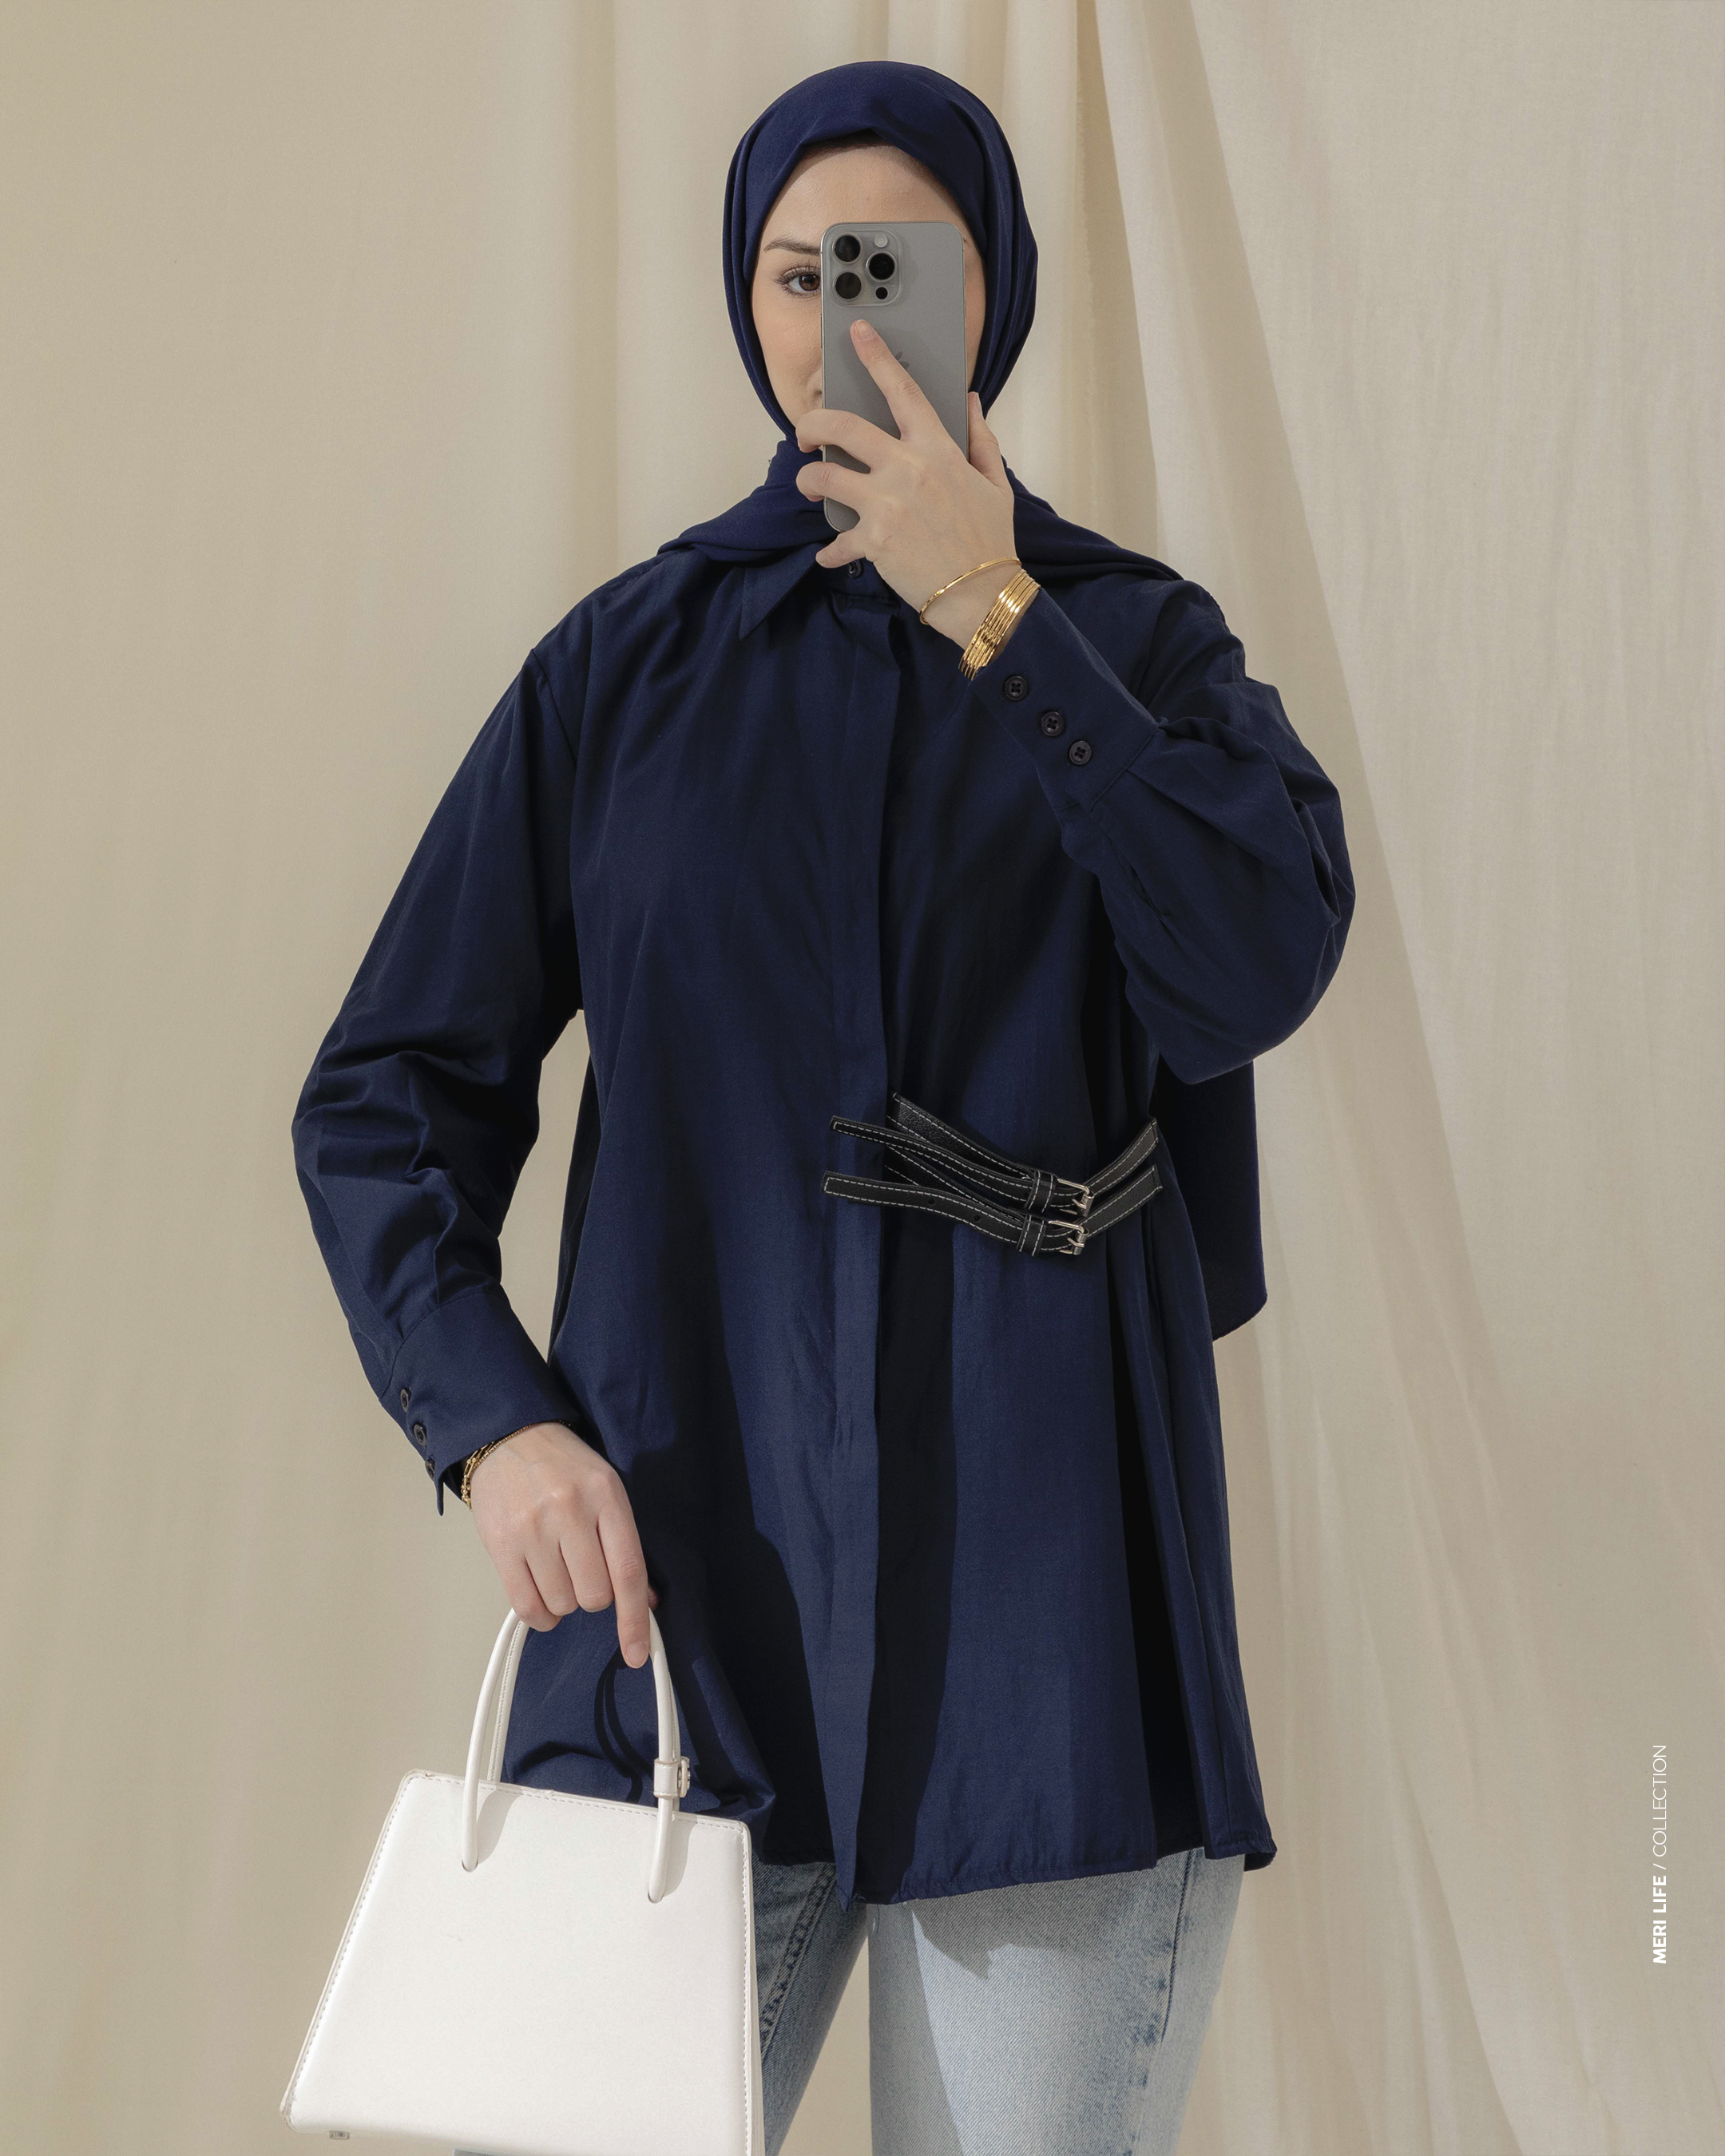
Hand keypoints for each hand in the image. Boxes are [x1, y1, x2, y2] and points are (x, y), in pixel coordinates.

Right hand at [467, 1422, 657, 1667]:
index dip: (634, 1619)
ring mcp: (532, 1529)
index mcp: (606, 1496)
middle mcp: (569, 1511)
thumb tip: (645, 1603)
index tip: (637, 1653)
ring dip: (564, 1600)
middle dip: (593, 1595)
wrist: (509, 1437)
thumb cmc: (564, 1468)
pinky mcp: (501, 1545)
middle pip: (594, 1595)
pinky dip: (540, 1613)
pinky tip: (542, 1593)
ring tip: (558, 1568)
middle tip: (584, 1568)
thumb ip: (624, 1542)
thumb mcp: (606, 1489)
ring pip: (561, 1603)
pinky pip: (526, 1606)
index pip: (628, 1570)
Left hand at [794, 318, 1019, 648]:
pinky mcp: (873, 542)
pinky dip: (830, 550)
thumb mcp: (994, 483)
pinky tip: (830, 554)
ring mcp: (886, 506)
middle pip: (841, 428)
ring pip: (823, 478)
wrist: (983, 595)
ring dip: (808, 481)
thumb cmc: (990, 540)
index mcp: (937, 450)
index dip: (876, 358)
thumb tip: (971, 402)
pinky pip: (836, 542)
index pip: (902, 392)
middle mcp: (907, 470)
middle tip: (803, 435)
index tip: (857, 334)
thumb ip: (980, 438)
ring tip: (812, 488)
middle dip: (811, 424)